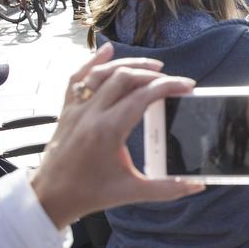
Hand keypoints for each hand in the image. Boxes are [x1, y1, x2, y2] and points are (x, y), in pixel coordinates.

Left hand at [29, 43, 205, 228]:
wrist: (50, 197)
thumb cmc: (90, 194)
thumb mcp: (132, 192)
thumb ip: (167, 189)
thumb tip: (197, 186)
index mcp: (108, 131)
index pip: (143, 97)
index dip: (168, 86)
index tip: (187, 86)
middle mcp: (91, 114)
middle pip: (125, 78)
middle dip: (153, 74)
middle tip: (172, 80)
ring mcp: (76, 109)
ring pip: (103, 73)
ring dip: (129, 64)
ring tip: (152, 66)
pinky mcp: (67, 110)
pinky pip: (77, 78)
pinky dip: (92, 61)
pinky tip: (108, 50)